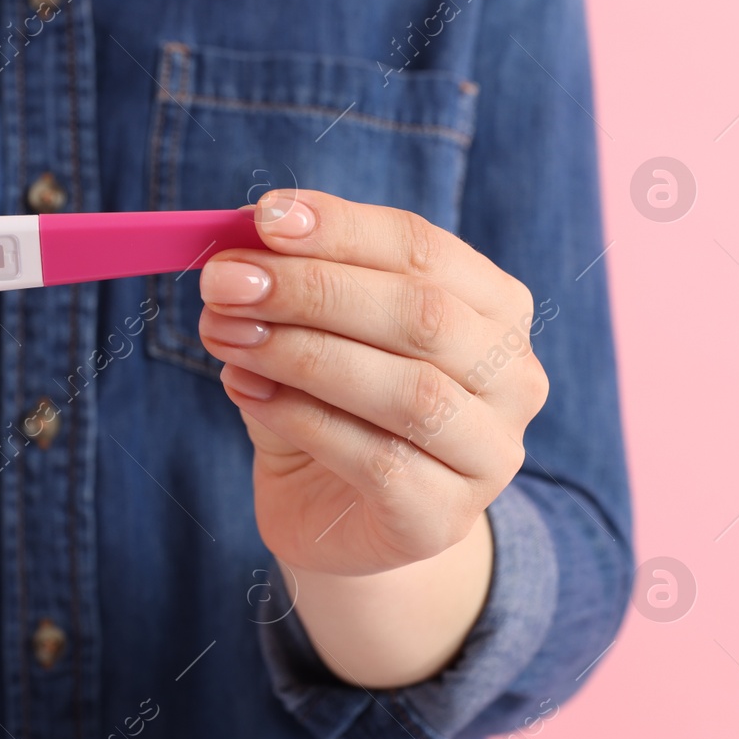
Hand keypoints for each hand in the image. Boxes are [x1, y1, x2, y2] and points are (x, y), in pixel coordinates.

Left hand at [199, 189, 548, 578]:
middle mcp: (512, 378)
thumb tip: (237, 248)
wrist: (335, 520)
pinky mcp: (444, 518)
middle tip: (226, 282)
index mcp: (493, 308)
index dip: (343, 228)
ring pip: (408, 390)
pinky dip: (302, 418)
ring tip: (226, 338)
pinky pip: (378, 460)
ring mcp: (490, 455)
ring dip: (302, 353)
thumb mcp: (309, 334)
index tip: (264, 217)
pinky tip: (248, 393)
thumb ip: (289, 290)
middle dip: (313, 290)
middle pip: (422, 315)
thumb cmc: (329, 410)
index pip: (424, 249)